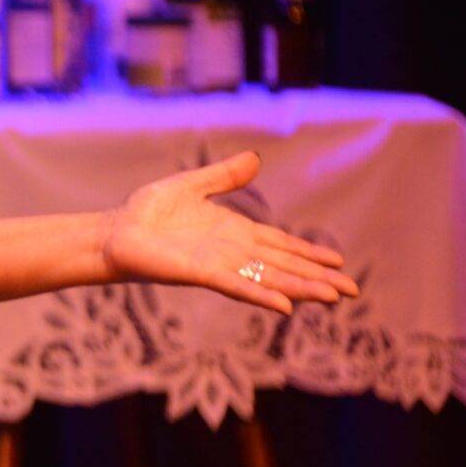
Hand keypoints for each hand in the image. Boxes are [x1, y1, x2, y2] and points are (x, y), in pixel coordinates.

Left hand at [102, 151, 360, 315]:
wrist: (114, 231)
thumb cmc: (148, 212)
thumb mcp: (192, 185)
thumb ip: (224, 176)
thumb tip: (255, 159)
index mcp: (234, 232)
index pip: (280, 245)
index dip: (308, 254)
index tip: (338, 263)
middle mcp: (232, 252)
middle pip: (282, 266)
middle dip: (316, 278)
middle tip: (351, 291)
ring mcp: (218, 265)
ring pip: (268, 279)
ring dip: (299, 288)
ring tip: (332, 298)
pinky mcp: (199, 273)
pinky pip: (236, 285)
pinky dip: (260, 294)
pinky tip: (285, 307)